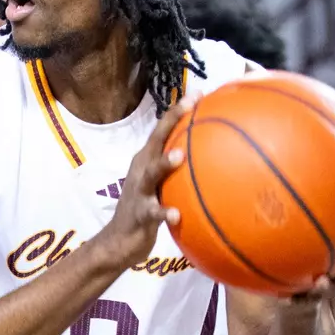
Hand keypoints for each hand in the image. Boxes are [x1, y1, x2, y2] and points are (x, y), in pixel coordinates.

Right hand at [102, 96, 193, 268]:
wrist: (118, 242)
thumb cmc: (146, 210)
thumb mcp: (162, 187)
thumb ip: (180, 173)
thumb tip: (215, 162)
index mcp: (147, 160)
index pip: (163, 129)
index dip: (178, 110)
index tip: (199, 93)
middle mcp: (141, 170)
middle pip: (156, 141)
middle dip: (171, 121)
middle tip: (190, 106)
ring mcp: (139, 191)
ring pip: (151, 173)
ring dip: (164, 163)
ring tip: (179, 156)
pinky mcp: (140, 215)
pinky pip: (154, 212)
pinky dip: (165, 212)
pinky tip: (177, 214)